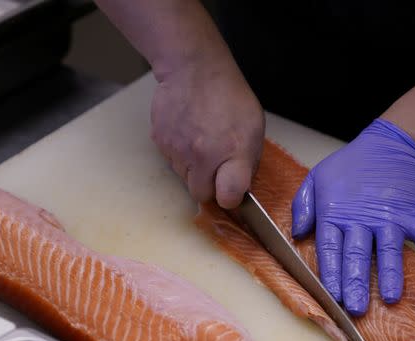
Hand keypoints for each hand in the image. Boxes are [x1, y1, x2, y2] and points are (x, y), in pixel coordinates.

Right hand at [150, 56, 264, 207]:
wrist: (193, 68)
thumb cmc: (227, 94)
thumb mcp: (254, 126)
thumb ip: (249, 159)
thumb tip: (242, 184)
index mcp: (233, 152)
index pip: (228, 197)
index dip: (230, 199)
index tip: (231, 191)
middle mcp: (204, 156)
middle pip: (201, 194)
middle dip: (208, 185)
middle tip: (214, 165)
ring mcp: (179, 151)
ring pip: (184, 178)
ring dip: (192, 168)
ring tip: (200, 141)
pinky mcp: (161, 143)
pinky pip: (171, 161)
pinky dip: (179, 153)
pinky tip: (187, 132)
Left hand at [291, 119, 414, 313]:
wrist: (393, 144)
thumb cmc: (351, 164)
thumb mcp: (317, 177)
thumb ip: (303, 205)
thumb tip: (298, 233)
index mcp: (335, 214)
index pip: (331, 249)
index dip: (331, 273)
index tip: (332, 295)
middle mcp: (362, 219)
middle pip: (358, 255)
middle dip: (357, 283)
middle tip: (357, 309)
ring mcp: (391, 218)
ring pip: (390, 251)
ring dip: (391, 275)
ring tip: (391, 298)